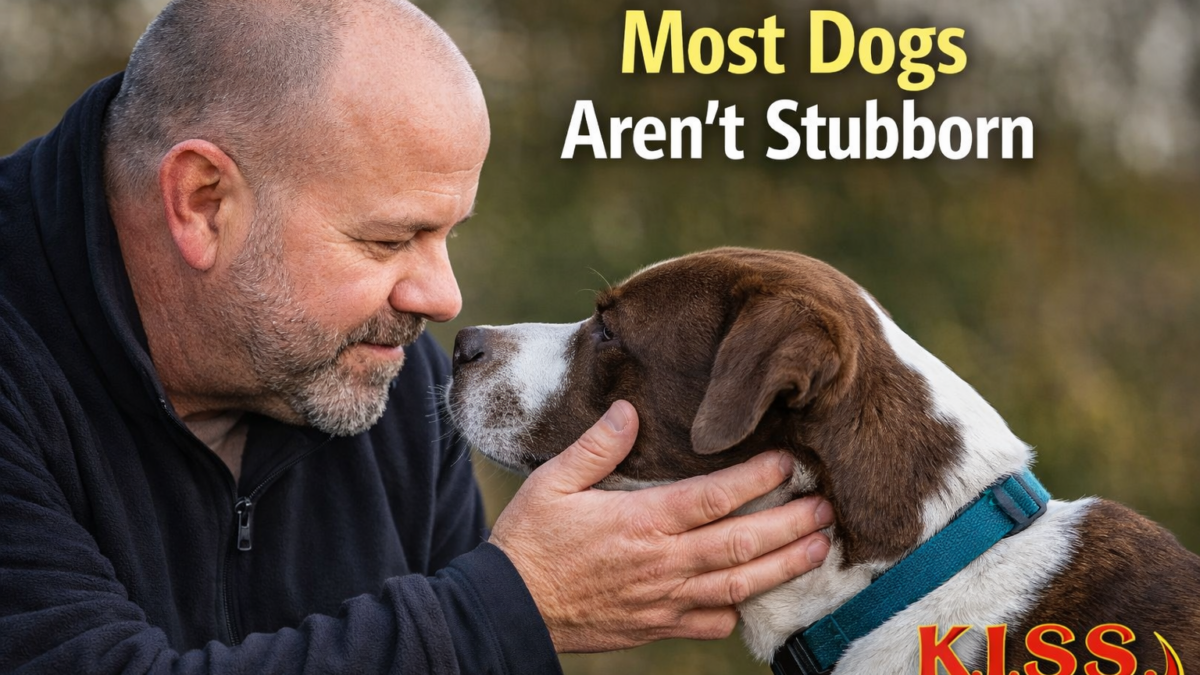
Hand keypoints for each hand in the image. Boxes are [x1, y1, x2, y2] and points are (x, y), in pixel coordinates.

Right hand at [489, 400, 832, 652]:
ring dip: (784, 566)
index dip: (757, 479)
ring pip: (739, 585)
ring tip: (820, 548)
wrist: (509, 609)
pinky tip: (759, 596)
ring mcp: (664, 600)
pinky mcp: (657, 626)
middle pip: (742, 543)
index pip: (714, 497)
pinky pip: (711, 623)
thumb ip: (597, 445)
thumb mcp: (552, 481)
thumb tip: (631, 409)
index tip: (790, 462)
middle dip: (792, 525)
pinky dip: (740, 610)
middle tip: (829, 507)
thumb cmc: (529, 540)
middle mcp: (662, 562)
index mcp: (641, 521)